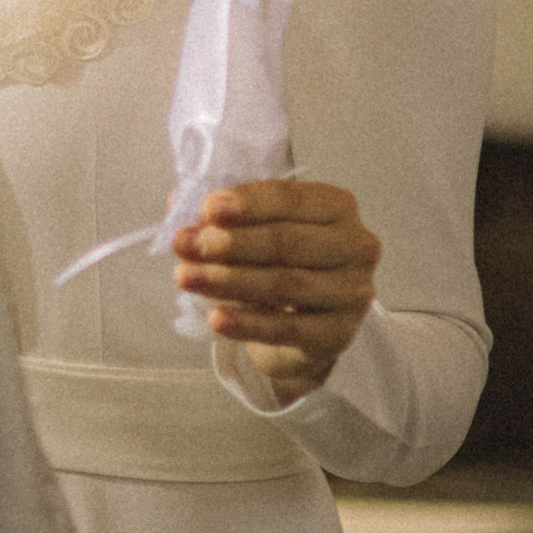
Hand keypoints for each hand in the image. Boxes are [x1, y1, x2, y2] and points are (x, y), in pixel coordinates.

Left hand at [172, 180, 379, 406]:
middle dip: (229, 243)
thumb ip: (221, 216)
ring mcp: (353, 292)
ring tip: (185, 277)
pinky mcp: (340, 334)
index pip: (290, 198)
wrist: (302, 330)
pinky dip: (247, 322)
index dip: (246, 203)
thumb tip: (177, 202)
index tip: (206, 209)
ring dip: (228, 280)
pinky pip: (288, 328)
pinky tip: (216, 318)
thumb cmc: (278, 265)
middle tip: (185, 246)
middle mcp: (355, 245)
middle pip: (286, 242)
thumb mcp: (253, 232)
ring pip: (285, 283)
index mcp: (336, 207)